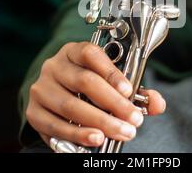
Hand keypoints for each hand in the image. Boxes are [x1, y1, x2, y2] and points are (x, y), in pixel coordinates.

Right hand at [26, 42, 165, 147]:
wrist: (55, 92)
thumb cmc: (87, 84)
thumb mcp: (109, 81)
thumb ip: (135, 92)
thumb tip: (157, 104)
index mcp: (74, 51)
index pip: (91, 54)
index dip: (111, 72)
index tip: (129, 91)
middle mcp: (55, 66)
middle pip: (84, 82)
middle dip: (113, 104)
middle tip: (134, 120)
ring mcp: (42, 89)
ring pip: (70, 106)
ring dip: (99, 122)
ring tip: (121, 132)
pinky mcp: (34, 112)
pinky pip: (55, 126)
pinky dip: (77, 135)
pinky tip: (95, 140)